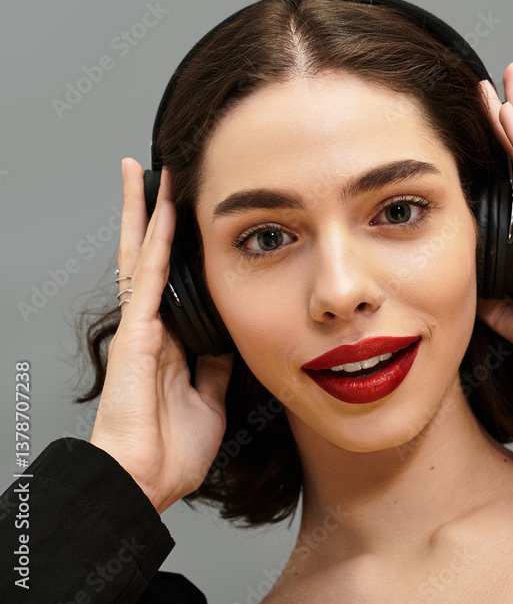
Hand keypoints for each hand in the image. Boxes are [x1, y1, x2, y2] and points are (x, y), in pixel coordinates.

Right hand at [90, 158, 232, 513]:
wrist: (146, 480)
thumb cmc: (171, 449)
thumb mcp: (212, 398)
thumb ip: (219, 366)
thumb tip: (235, 339)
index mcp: (170, 342)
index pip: (176, 280)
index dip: (181, 247)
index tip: (192, 214)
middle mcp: (152, 326)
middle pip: (153, 257)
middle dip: (156, 216)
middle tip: (162, 173)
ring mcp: (142, 326)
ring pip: (145, 255)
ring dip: (149, 212)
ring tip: (149, 172)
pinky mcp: (137, 333)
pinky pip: (149, 276)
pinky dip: (157, 240)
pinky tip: (162, 209)